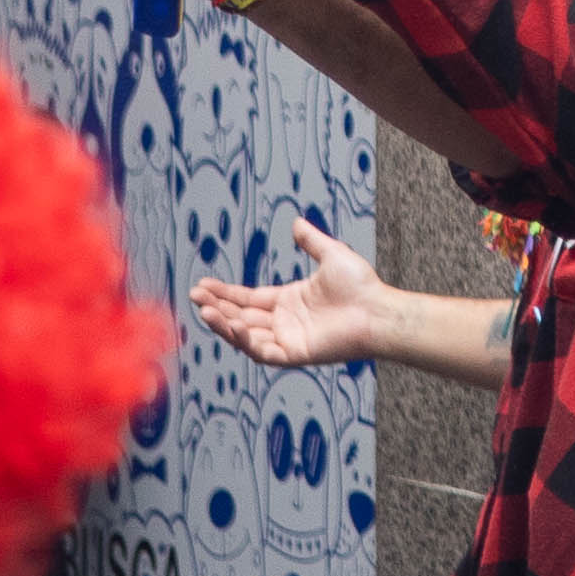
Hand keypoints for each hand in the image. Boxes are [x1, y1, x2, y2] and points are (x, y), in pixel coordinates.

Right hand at [188, 216, 395, 370]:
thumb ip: (312, 241)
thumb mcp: (332, 256)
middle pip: (240, 316)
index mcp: (289, 301)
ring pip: (245, 335)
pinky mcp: (294, 353)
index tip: (202, 285)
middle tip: (195, 296)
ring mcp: (287, 339)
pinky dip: (245, 341)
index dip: (224, 293)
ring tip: (205, 311)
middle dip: (216, 307)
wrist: (379, 309)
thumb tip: (297, 222)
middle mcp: (284, 321)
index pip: (247, 298)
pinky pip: (262, 351)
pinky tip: (232, 326)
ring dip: (224, 324)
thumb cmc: (362, 286)